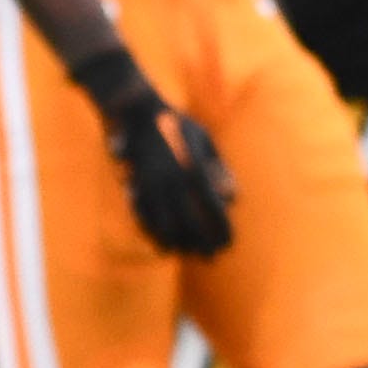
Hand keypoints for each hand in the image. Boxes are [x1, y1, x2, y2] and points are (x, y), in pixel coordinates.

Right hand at [76, 48, 235, 258]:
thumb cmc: (177, 124)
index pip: (212, 206)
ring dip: (179, 242)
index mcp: (193, 168)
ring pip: (165, 223)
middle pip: (190, 221)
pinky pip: (144, 217)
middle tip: (212, 257)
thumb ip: (219, 169)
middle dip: (201, 242)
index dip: (221, 228)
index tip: (229, 243)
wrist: (136, 110)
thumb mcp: (204, 141)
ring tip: (189, 255)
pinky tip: (163, 247)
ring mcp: (150, 185)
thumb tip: (234, 198)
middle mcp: (172, 180)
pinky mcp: (133, 186)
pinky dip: (154, 235)